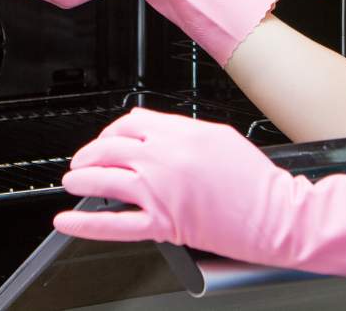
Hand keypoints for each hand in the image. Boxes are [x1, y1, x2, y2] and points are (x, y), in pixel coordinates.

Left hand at [55, 107, 345, 294]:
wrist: (278, 214)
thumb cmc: (256, 180)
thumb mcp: (221, 138)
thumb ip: (185, 133)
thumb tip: (156, 134)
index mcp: (183, 132)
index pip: (131, 122)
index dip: (112, 131)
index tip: (108, 140)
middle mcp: (167, 157)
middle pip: (111, 146)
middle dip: (91, 152)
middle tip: (84, 160)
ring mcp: (161, 190)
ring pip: (104, 178)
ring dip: (81, 178)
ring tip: (73, 181)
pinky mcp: (163, 223)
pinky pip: (112, 224)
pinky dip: (83, 222)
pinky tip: (67, 220)